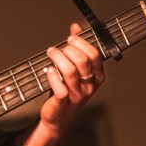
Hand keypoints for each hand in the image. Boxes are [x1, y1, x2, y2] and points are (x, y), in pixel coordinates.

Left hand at [27, 23, 104, 145]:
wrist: (60, 118)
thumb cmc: (69, 90)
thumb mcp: (77, 69)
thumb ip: (78, 48)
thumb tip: (76, 27)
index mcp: (97, 77)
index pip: (95, 55)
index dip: (82, 43)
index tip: (70, 39)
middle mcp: (89, 86)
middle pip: (82, 61)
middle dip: (68, 50)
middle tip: (58, 48)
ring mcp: (77, 95)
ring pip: (70, 72)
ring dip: (58, 58)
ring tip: (51, 53)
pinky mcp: (63, 102)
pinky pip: (60, 87)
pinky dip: (52, 76)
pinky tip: (48, 70)